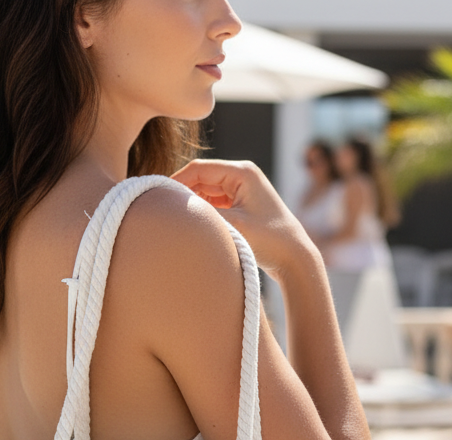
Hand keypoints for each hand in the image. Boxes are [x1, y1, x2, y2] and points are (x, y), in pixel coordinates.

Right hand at [171, 159, 316, 281]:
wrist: (295, 257)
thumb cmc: (270, 241)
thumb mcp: (233, 227)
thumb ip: (204, 215)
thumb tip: (176, 211)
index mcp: (242, 172)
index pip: (198, 169)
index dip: (175, 182)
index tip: (157, 198)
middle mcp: (242, 175)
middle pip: (200, 177)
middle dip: (181, 193)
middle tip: (161, 211)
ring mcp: (242, 188)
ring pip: (205, 190)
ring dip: (191, 203)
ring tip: (174, 220)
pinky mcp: (241, 203)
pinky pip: (213, 201)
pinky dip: (202, 211)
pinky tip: (191, 225)